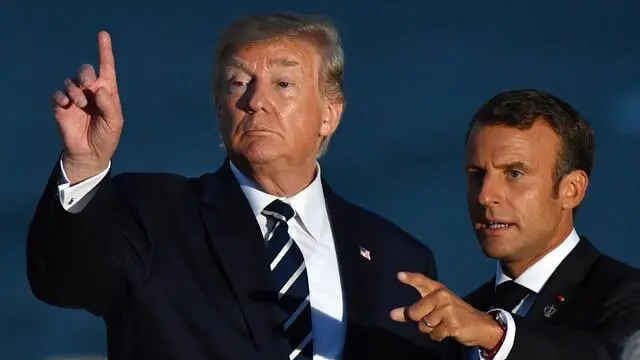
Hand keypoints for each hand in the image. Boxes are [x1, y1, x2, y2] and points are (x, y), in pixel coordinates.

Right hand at [52, 31, 122, 183]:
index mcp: (107, 92)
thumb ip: (109, 106)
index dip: (105, 51)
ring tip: (80, 104)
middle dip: (85, 74)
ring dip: (76, 90)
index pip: (106, 68)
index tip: (103, 34)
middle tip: (87, 85)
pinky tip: (67, 104)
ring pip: (71, 82)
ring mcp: (75, 98)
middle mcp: (91, 92)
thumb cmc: (106, 137)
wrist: (90, 153)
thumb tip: (99, 89)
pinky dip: (62, 96)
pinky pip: (58, 94)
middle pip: (85, 71)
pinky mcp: (62, 107)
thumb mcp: (115, 123)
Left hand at [390, 272, 503, 348]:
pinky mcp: (452, 324)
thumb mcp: (435, 307)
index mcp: (438, 289)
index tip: (399, 275)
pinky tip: (448, 331)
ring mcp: (447, 310)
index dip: (410, 278)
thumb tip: (392, 314)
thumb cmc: (454, 314)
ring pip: (423, 326)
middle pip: (415, 312)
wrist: (480, 325)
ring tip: (443, 324)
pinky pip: (434, 335)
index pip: (422, 281)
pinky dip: (438, 336)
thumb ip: (415, 309)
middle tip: (433, 319)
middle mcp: (442, 296)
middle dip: (418, 320)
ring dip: (431, 330)